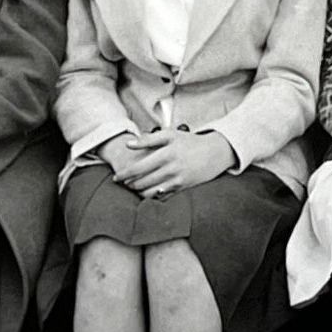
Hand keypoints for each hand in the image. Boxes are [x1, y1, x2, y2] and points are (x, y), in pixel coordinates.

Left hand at [109, 127, 234, 196]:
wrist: (214, 153)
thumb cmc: (189, 142)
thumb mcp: (170, 135)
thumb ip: (148, 139)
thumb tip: (128, 145)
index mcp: (166, 154)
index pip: (138, 168)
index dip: (124, 174)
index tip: (116, 177)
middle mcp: (171, 168)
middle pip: (142, 181)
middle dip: (130, 184)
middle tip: (123, 183)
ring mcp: (177, 180)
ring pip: (151, 191)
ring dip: (139, 191)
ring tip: (133, 188)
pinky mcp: (182, 188)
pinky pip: (162, 196)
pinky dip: (151, 196)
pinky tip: (147, 192)